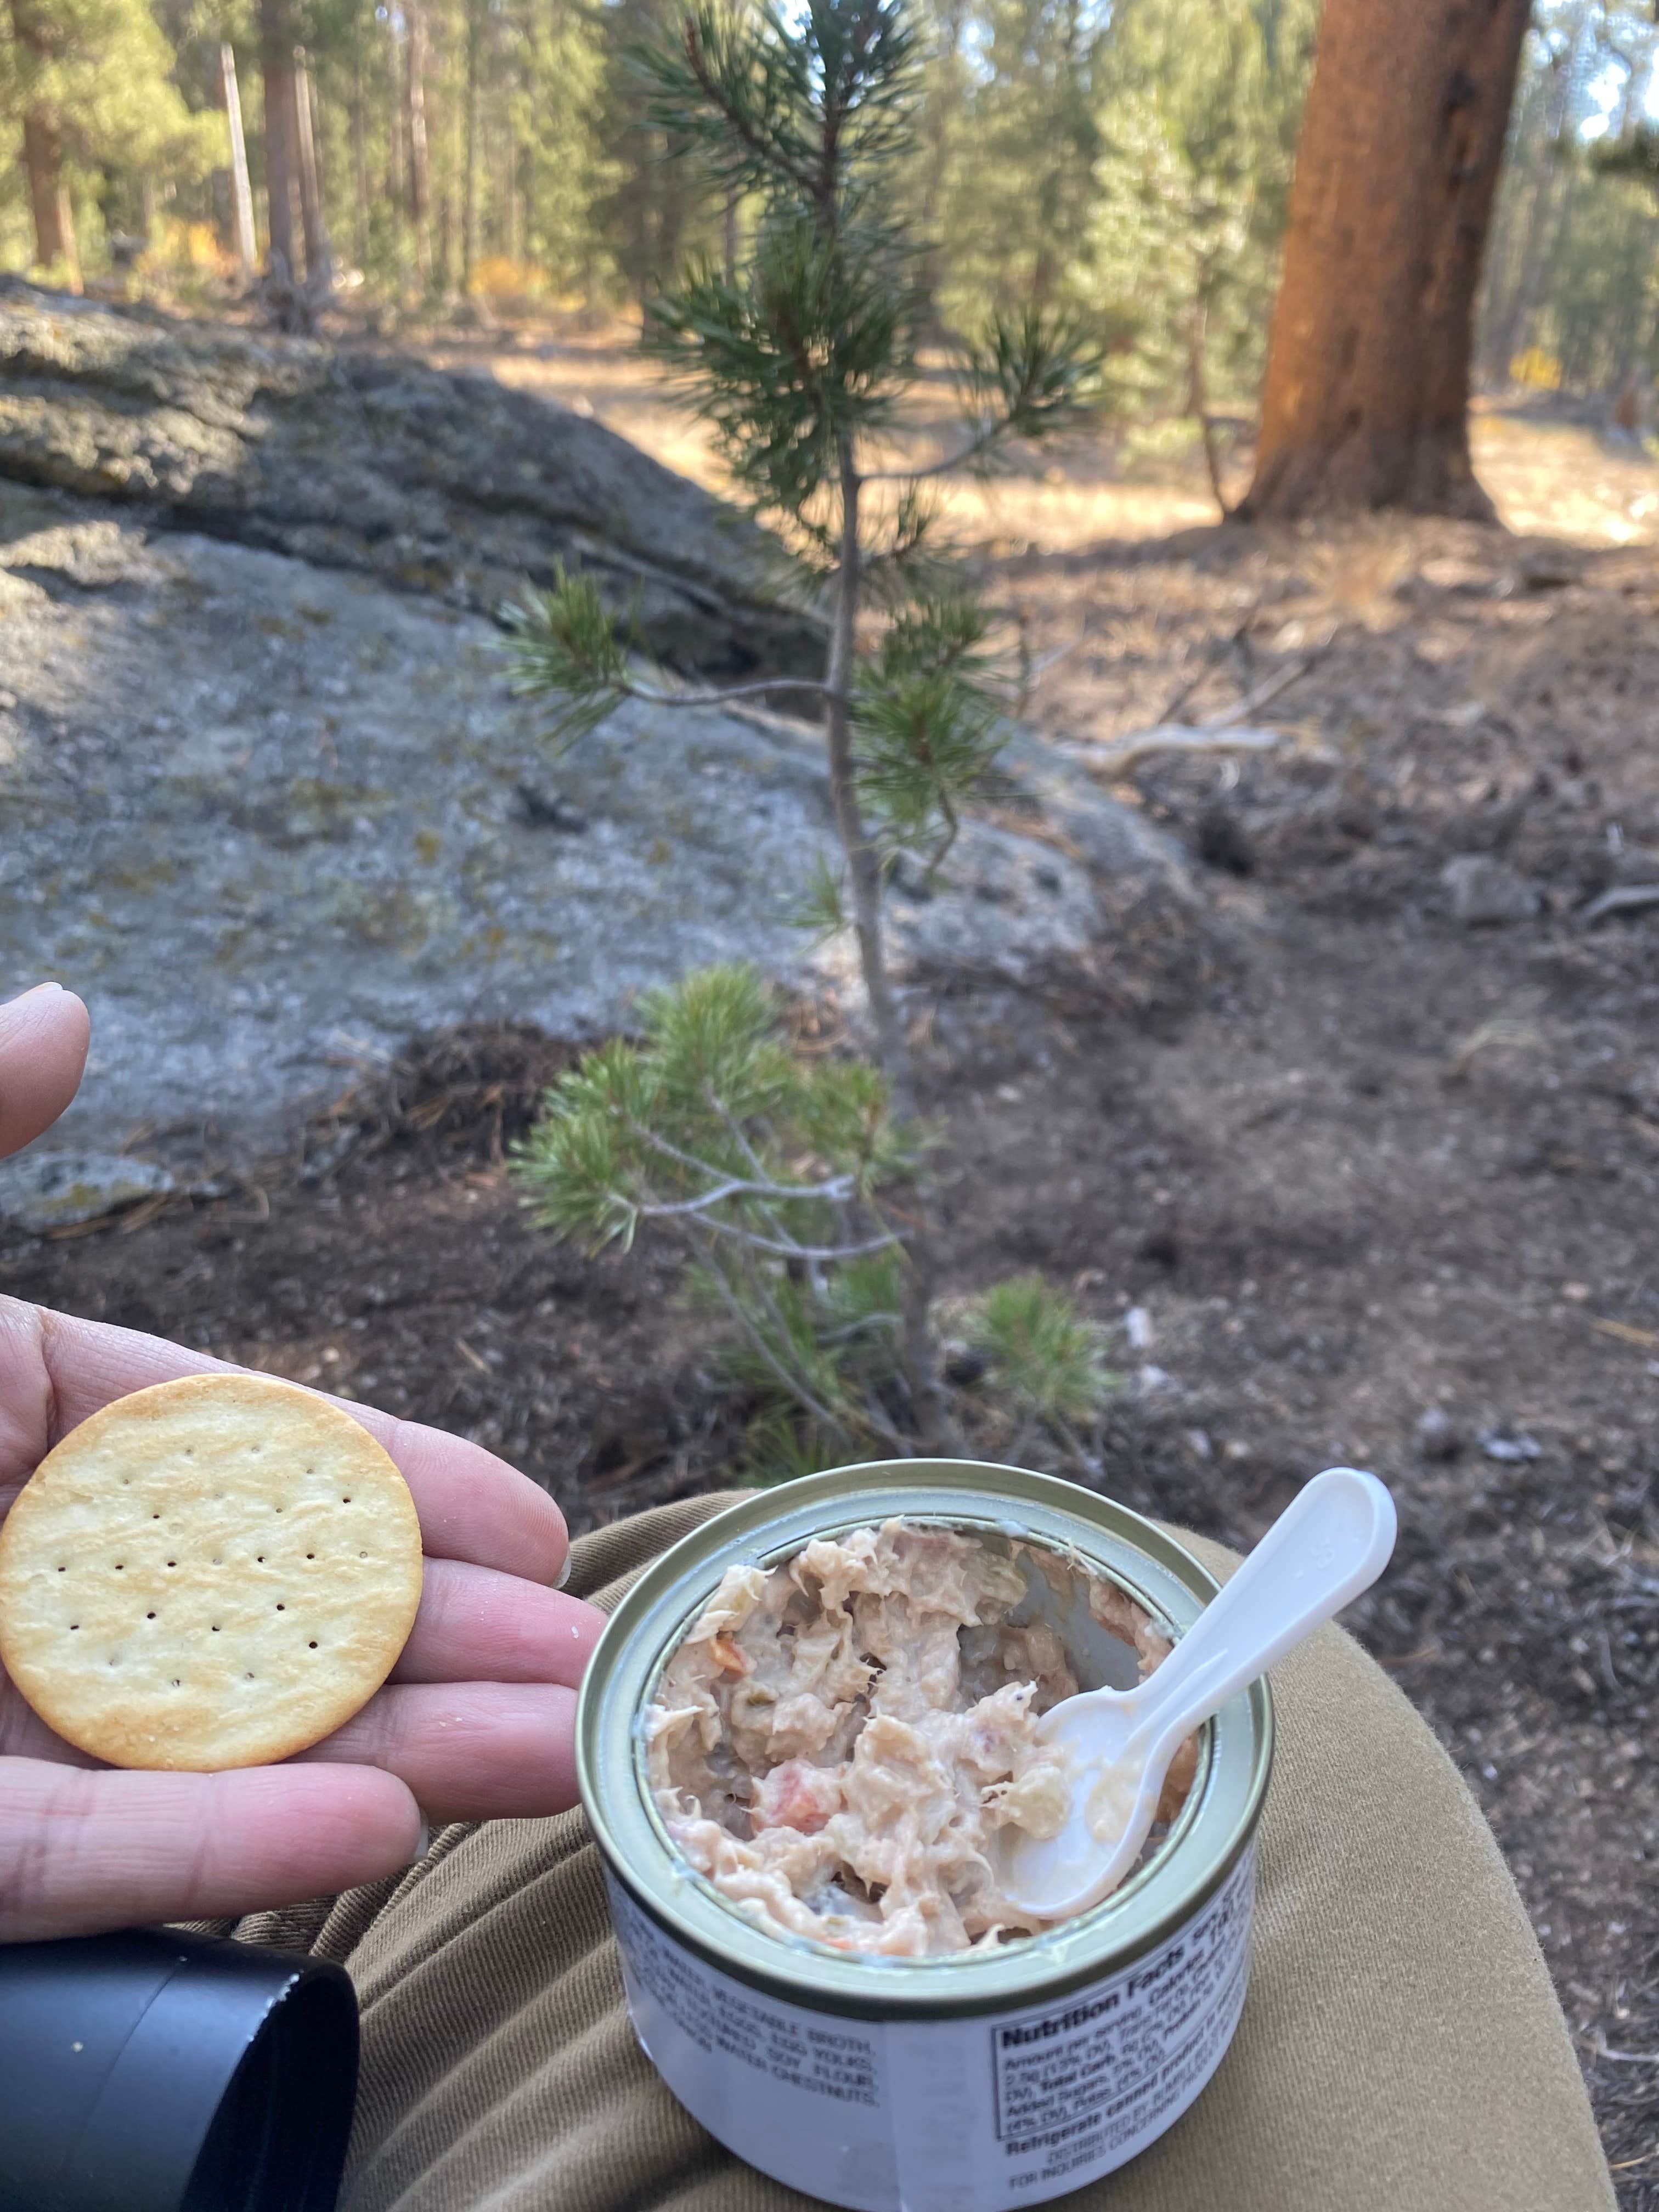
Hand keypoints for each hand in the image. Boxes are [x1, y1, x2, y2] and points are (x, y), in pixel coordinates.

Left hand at [0, 983, 604, 1940]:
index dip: (401, 1489)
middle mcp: (9, 1583)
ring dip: (399, 1754)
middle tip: (605, 1663)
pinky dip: (229, 1843)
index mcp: (6, 1434)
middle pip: (266, 1614)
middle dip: (448, 1641)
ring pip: (209, 1747)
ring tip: (571, 1754)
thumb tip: (66, 1006)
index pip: (245, 1460)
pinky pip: (83, 1860)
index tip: (533, 1520)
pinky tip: (383, 1826)